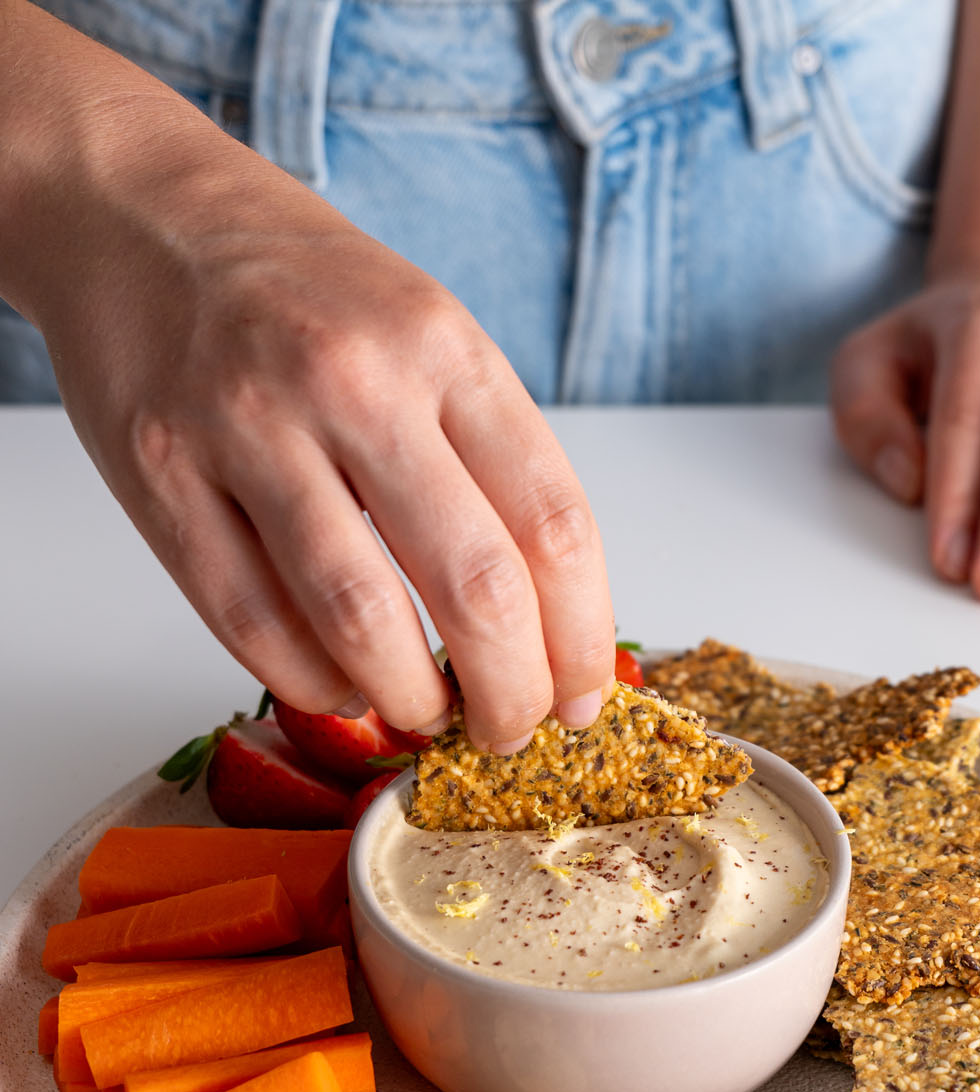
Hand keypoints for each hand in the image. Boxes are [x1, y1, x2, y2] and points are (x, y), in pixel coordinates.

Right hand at [29, 115, 612, 751]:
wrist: (139, 214)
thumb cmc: (301, 291)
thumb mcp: (426, 332)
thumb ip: (487, 458)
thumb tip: (548, 623)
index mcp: (443, 346)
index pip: (554, 522)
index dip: (580, 636)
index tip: (580, 695)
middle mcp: (353, 380)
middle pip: (474, 586)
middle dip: (509, 693)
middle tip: (508, 730)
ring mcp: (249, 428)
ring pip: (361, 620)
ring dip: (410, 700)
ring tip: (424, 715)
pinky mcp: (164, 478)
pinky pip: (253, 625)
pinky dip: (312, 684)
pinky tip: (340, 686)